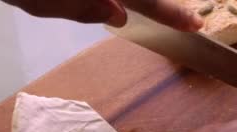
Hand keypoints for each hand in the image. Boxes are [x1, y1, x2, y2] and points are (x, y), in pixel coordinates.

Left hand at [2, 0, 202, 30]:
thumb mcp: (40, 1)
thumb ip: (84, 10)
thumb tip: (118, 15)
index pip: (148, 1)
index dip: (173, 14)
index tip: (196, 25)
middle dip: (160, 5)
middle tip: (172, 15)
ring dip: (135, 3)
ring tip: (144, 10)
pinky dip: (101, 1)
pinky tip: (113, 5)